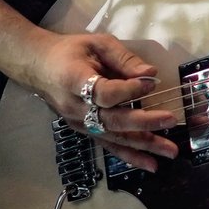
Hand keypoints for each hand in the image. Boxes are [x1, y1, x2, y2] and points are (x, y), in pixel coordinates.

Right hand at [22, 30, 178, 168]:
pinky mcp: (84, 132)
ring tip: (170, 152)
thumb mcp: (96, 44)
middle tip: (171, 120)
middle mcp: (76, 108)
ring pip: (114, 137)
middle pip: (112, 120)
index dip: (129, 90)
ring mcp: (79, 124)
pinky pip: (109, 146)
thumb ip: (123, 58)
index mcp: (74, 81)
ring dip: (143, 145)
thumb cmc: (69, 51)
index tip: (151, 83)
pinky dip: (130, 156)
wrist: (38, 67)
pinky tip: (150, 164)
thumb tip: (150, 72)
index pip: (104, 93)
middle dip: (144, 122)